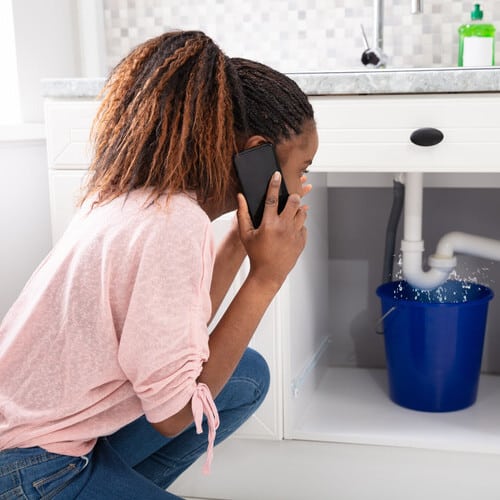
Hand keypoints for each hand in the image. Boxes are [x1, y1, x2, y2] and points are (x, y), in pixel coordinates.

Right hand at [236, 171, 307, 288]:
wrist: (268, 273)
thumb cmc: (255, 253)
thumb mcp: (245, 234)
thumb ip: (242, 214)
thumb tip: (240, 196)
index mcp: (269, 224)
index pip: (272, 198)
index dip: (274, 184)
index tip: (277, 174)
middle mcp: (284, 227)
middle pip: (294, 201)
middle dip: (293, 195)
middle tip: (289, 197)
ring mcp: (294, 234)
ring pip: (302, 212)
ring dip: (297, 210)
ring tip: (290, 213)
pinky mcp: (301, 241)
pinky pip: (304, 226)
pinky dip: (299, 224)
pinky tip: (291, 229)